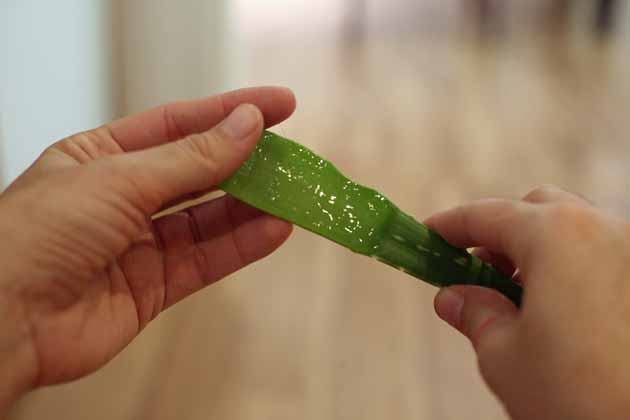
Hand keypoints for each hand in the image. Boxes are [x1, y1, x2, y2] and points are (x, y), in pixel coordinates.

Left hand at [0, 87, 295, 413]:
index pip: (178, 124)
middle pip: (198, 173)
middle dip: (246, 162)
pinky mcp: (151, 287)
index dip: (229, 111)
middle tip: (292, 155)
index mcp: (101, 155)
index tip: (278, 105)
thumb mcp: (119, 179)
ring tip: (293, 194)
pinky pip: (205, 261)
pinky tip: (275, 230)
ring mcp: (138, 244)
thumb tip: (245, 126)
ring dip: (252, 207)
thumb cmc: (40, 234)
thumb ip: (190, 159)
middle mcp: (122, 197)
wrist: (3, 323)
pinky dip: (241, 246)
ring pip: (207, 220)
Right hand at [426, 185, 629, 419]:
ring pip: (576, 232)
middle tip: (474, 272)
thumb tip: (454, 298)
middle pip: (538, 210)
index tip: (430, 236)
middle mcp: (605, 230)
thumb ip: (475, 314)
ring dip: (538, 253)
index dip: (451, 226)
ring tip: (516, 301)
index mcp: (558, 236)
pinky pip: (604, 258)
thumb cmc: (583, 398)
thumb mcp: (504, 356)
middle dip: (500, 235)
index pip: (488, 215)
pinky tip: (561, 313)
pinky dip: (573, 270)